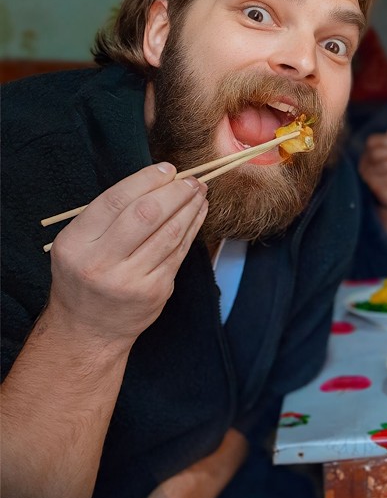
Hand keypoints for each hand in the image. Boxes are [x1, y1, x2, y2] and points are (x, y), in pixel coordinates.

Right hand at [46, 163, 206, 345]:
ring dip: (189, 208)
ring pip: (169, 233)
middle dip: (174, 192)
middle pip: (146, 215)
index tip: (167, 169)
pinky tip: (198, 213)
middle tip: (192, 180)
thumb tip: (157, 180)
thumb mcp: (79, 244)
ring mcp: (130, 280)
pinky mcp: (155, 291)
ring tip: (200, 192)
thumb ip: (108, 215)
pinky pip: (178, 252)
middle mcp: (100, 262)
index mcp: (76, 243)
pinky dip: (192, 228)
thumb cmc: (85, 276)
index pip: (115, 201)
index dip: (146, 180)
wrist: (89, 328)